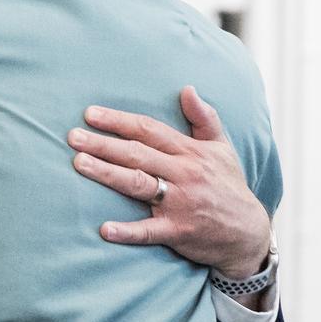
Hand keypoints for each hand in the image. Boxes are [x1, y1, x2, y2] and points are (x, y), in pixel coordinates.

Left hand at [67, 85, 270, 280]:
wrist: (248, 232)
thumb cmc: (228, 186)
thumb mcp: (222, 148)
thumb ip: (204, 118)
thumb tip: (188, 89)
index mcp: (190, 152)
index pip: (149, 131)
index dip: (119, 121)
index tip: (90, 114)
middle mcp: (183, 174)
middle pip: (137, 154)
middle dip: (103, 144)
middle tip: (72, 137)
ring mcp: (180, 203)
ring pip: (138, 184)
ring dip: (107, 174)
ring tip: (79, 164)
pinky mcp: (178, 231)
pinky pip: (149, 231)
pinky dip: (127, 231)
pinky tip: (104, 229)